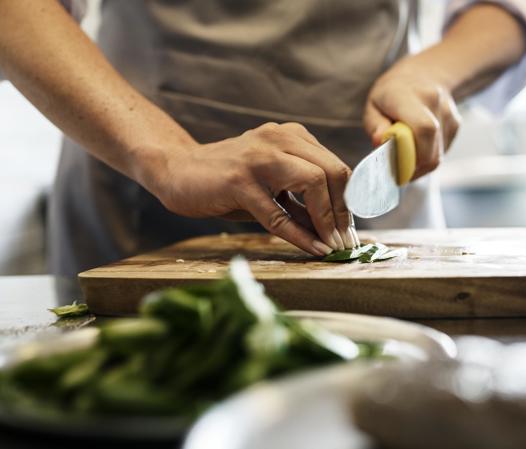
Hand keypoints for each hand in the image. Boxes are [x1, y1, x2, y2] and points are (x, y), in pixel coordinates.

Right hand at [146, 122, 356, 255]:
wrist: (177, 170)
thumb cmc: (227, 181)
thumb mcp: (272, 187)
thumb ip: (301, 203)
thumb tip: (332, 230)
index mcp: (291, 136)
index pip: (335, 165)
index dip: (348, 200)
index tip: (348, 228)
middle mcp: (280, 139)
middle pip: (332, 171)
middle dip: (343, 210)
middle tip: (343, 239)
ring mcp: (260, 158)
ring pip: (313, 183)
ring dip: (327, 219)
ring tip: (331, 244)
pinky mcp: (239, 181)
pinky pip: (279, 213)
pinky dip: (300, 235)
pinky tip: (312, 249)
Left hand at [364, 58, 460, 180]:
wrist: (424, 73)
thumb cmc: (392, 92)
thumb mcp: (374, 104)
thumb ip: (375, 124)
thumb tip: (380, 141)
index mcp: (408, 95)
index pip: (423, 129)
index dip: (412, 155)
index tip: (397, 169)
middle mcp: (433, 102)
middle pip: (432, 149)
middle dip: (414, 167)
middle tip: (399, 171)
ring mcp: (448, 113)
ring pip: (438, 155)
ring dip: (420, 164)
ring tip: (405, 157)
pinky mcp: (456, 124)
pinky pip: (442, 151)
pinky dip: (428, 156)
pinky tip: (417, 147)